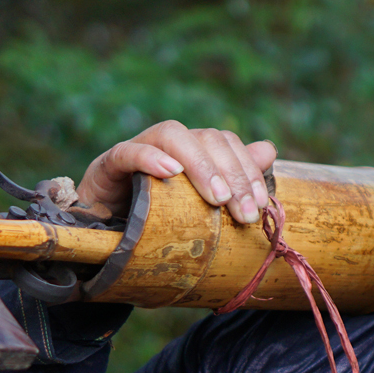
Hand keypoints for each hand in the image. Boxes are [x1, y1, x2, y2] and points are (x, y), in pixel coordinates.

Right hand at [76, 120, 277, 222]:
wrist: (104, 237)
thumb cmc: (156, 220)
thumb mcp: (200, 206)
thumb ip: (233, 178)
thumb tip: (269, 150)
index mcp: (192, 151)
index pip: (227, 143)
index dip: (248, 170)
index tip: (260, 204)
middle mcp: (168, 143)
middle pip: (206, 138)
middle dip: (231, 174)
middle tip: (244, 211)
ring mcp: (137, 149)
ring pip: (172, 134)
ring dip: (200, 165)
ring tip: (217, 198)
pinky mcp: (107, 164)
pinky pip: (127, 151)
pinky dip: (149, 157)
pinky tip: (170, 172)